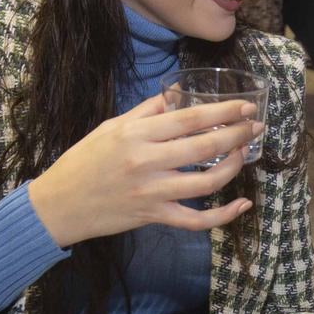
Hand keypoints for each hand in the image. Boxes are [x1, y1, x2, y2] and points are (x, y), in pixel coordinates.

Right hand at [30, 94, 263, 247]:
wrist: (58, 205)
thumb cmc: (83, 161)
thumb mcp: (111, 127)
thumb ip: (146, 111)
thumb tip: (177, 93)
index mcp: (136, 134)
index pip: (189, 118)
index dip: (223, 112)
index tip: (245, 106)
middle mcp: (146, 161)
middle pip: (204, 146)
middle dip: (237, 134)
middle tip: (255, 126)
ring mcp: (151, 192)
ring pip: (206, 182)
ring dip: (233, 167)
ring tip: (244, 153)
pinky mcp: (153, 217)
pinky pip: (195, 220)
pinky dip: (222, 216)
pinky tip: (241, 205)